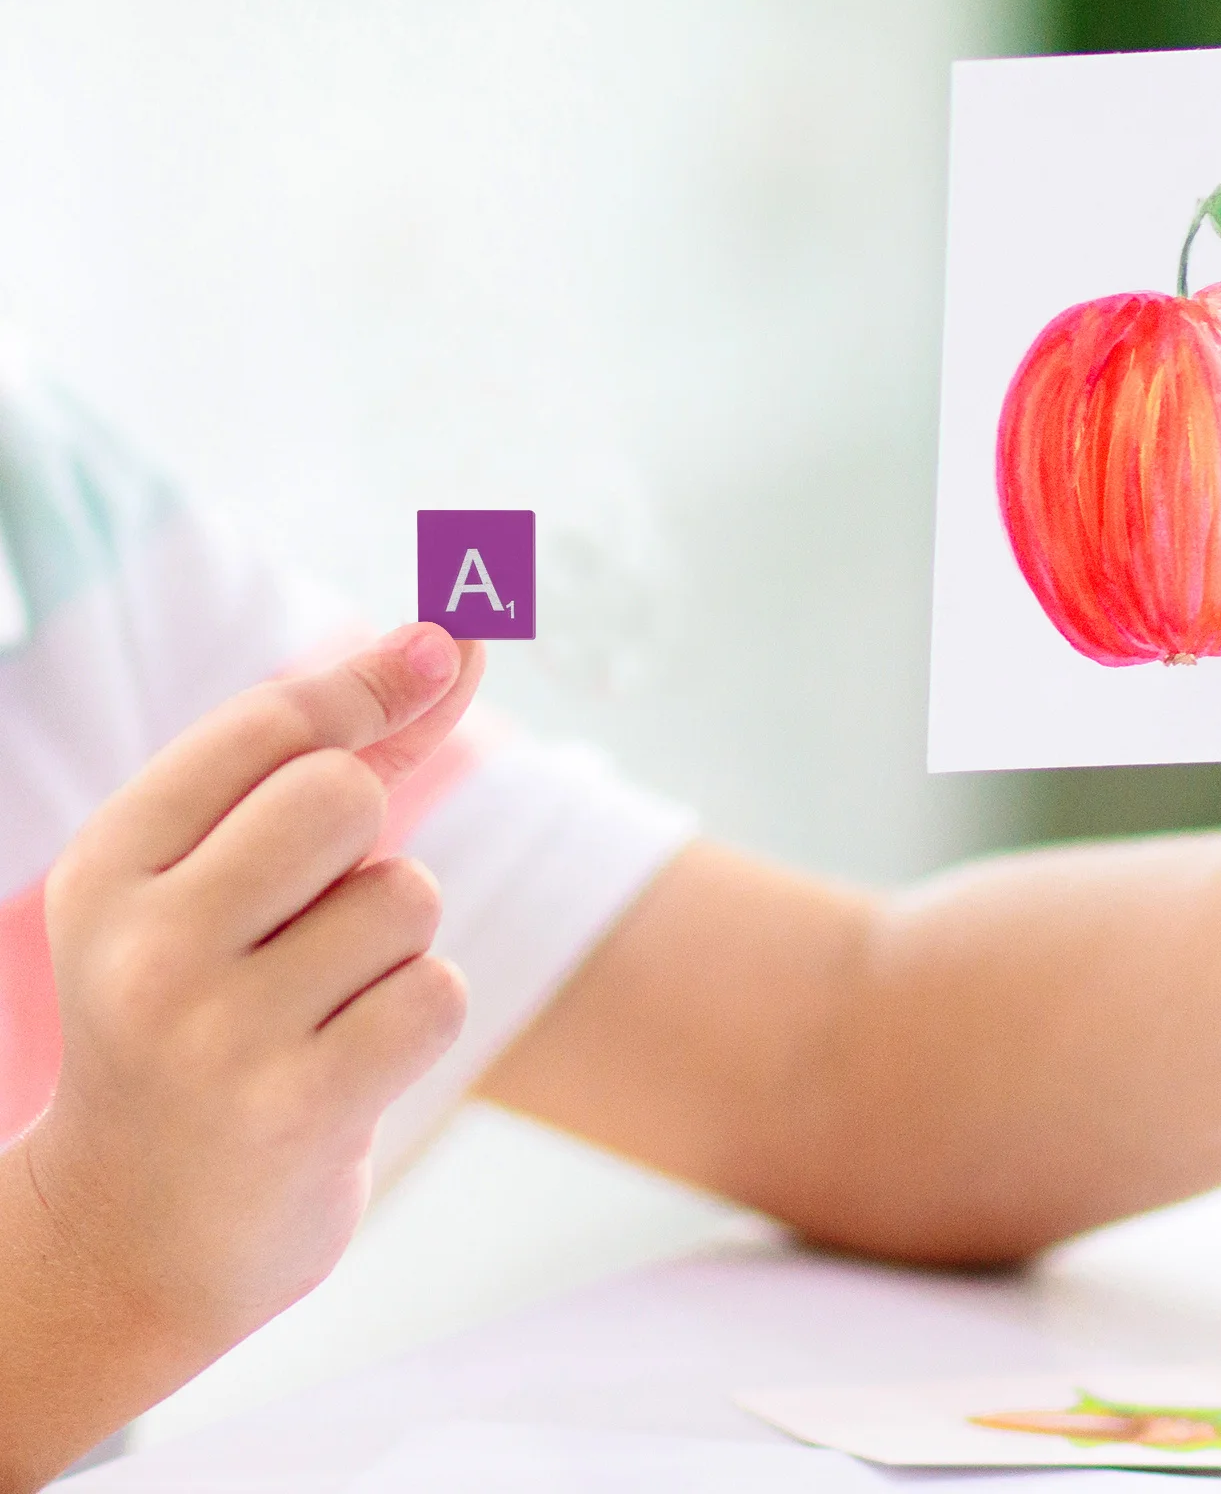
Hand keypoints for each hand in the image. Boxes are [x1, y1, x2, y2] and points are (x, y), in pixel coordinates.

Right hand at [20, 624, 483, 1419]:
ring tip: (315, 1013)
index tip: (450, 644)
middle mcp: (146, 943)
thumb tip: (456, 636)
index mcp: (112, 867)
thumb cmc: (201, 1019)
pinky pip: (437, 993)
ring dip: (394, 948)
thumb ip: (341, 754)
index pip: (267, 726)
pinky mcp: (296, 1110)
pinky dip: (418, 1018)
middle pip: (344, 795)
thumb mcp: (223, 886)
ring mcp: (215, 1033)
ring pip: (405, 900)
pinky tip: (347, 1068)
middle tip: (314, 921)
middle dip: (367, 842)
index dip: (372, 681)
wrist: (131, 1236)